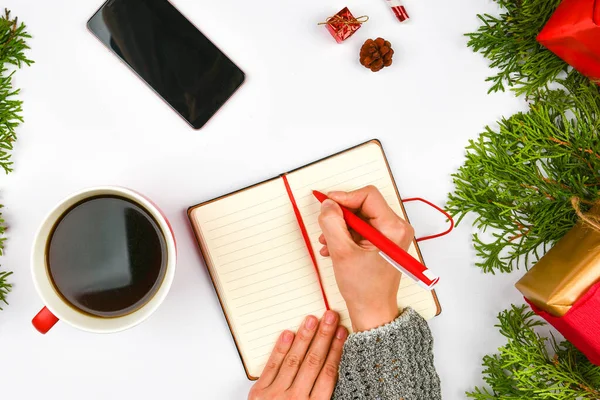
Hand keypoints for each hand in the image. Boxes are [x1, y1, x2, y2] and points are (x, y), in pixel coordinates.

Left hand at [248, 311, 347, 399]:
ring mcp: (276, 395)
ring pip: (294, 360)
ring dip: (304, 338)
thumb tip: (334, 372)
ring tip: (312, 320)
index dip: (336, 350)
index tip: (342, 333)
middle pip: (313, 362)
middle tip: (331, 317)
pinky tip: (288, 334)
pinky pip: (271, 366)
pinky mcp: (259, 393)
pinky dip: (280, 349)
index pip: (329, 373)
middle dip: (324, 337)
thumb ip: (322, 395)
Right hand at [317, 186, 414, 331]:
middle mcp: (396, 228)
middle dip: (340, 215)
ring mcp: (390, 235)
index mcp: (393, 228)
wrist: (372, 311)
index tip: (327, 204)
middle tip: (325, 226)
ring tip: (327, 243)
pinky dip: (345, 235)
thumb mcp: (342, 252)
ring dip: (340, 227)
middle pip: (363, 205)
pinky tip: (333, 248)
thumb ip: (332, 223)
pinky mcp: (383, 242)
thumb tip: (327, 204)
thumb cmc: (364, 288)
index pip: (368, 196)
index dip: (344, 197)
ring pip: (359, 217)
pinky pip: (361, 228)